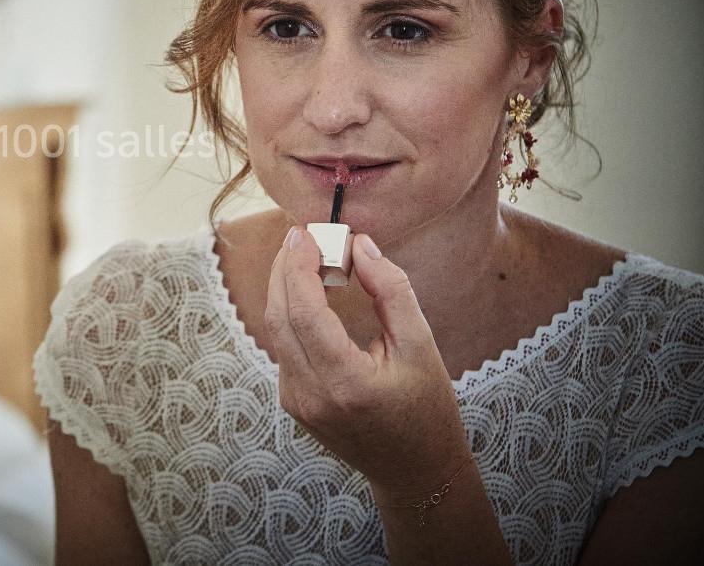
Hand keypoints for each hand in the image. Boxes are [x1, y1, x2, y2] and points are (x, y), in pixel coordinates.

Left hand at [265, 226, 471, 496]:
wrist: (415, 471)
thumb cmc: (427, 408)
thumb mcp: (421, 346)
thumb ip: (392, 291)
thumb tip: (361, 245)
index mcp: (345, 383)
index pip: (304, 312)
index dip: (298, 266)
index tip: (306, 232)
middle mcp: (311, 395)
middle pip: (279, 317)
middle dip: (285, 268)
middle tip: (302, 235)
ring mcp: (296, 402)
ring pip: (276, 331)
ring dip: (285, 288)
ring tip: (307, 255)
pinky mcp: (293, 402)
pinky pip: (284, 347)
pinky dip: (291, 313)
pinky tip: (310, 292)